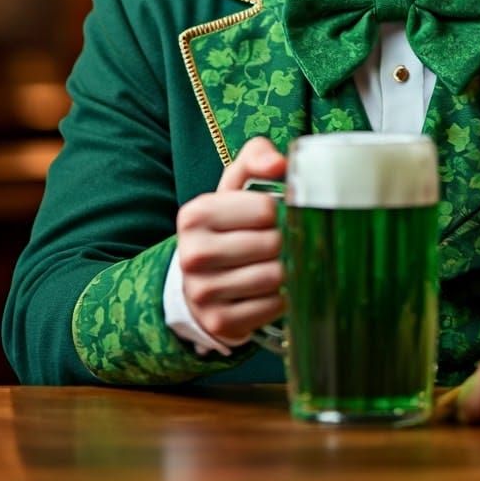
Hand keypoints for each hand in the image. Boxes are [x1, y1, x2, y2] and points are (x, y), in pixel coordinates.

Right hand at [176, 136, 286, 345]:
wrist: (202, 279)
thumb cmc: (229, 225)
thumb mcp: (236, 186)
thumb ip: (256, 158)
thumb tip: (279, 164)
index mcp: (195, 215)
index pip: (265, 208)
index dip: (279, 211)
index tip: (273, 216)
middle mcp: (193, 254)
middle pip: (272, 243)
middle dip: (284, 242)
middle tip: (279, 242)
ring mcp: (203, 292)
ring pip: (274, 277)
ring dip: (286, 270)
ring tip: (276, 264)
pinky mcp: (219, 322)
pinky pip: (272, 307)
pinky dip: (280, 298)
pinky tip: (269, 290)